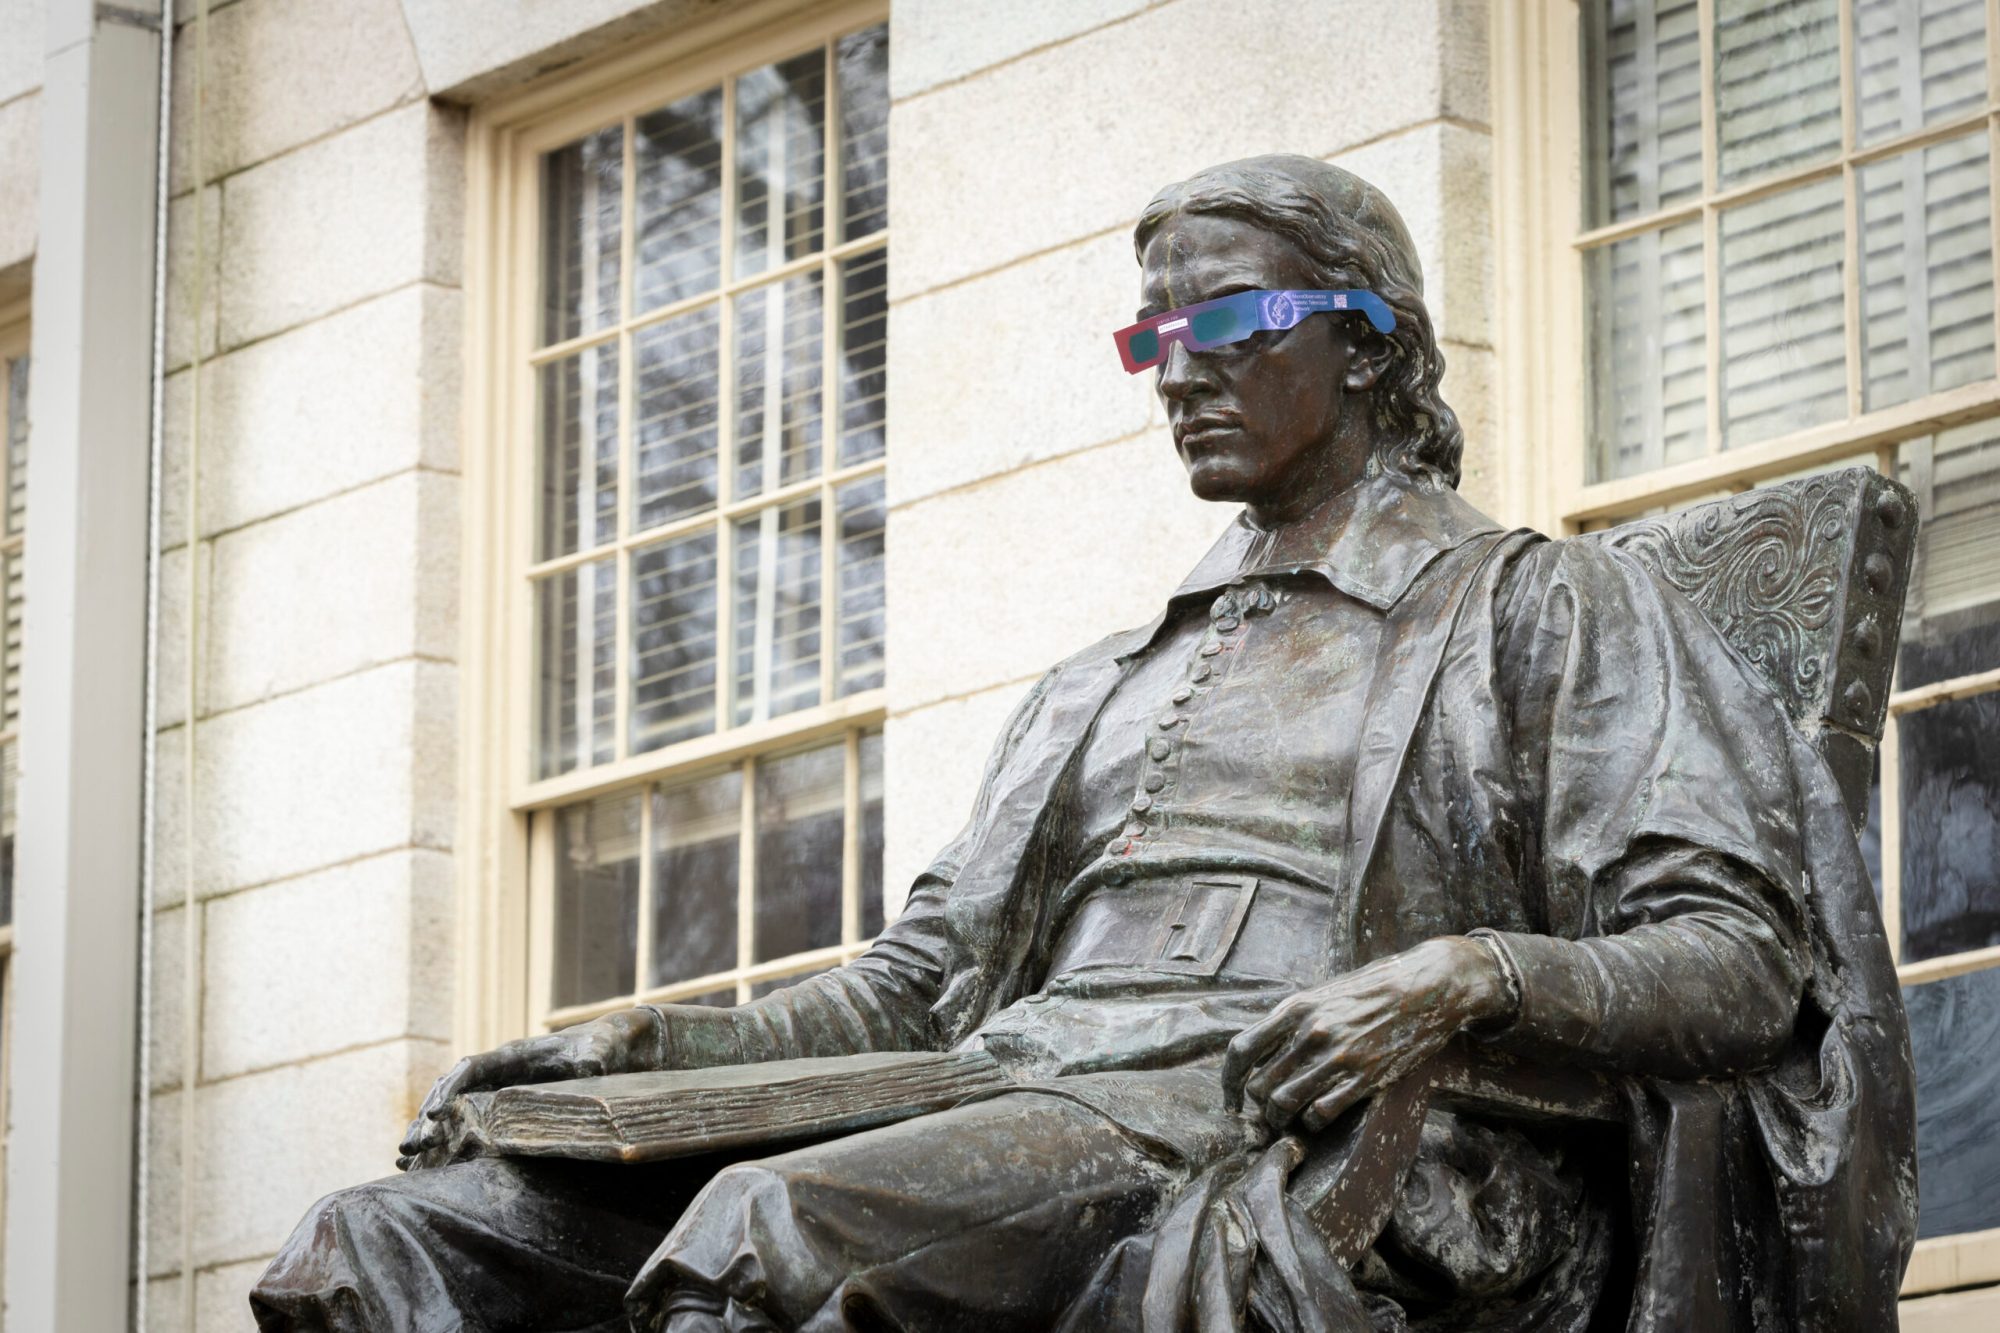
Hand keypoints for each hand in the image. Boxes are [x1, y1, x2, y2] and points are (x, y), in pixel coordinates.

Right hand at [396, 1007, 661, 1169]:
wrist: (615, 1048)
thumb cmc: (605, 1043)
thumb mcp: (602, 1047)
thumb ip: (593, 1055)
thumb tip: (590, 1067)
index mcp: (514, 1054)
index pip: (470, 1068)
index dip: (449, 1089)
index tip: (436, 1115)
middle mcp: (499, 1073)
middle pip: (451, 1092)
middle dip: (427, 1118)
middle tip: (410, 1149)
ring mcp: (499, 1092)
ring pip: (452, 1112)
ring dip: (428, 1134)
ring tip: (404, 1162)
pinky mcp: (504, 1112)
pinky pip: (467, 1127)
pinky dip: (445, 1144)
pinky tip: (422, 1166)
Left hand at [1220, 937, 1513, 1133]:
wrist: (1426, 986)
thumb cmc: (1373, 988)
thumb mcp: (1323, 993)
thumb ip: (1292, 1020)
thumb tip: (1262, 1051)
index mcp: (1295, 1008)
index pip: (1240, 1051)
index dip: (1228, 1082)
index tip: (1232, 1099)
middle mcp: (1310, 1032)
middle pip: (1258, 1086)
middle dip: (1258, 1107)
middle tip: (1268, 1114)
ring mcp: (1336, 1057)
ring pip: (1283, 1105)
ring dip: (1281, 1120)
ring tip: (1289, 1121)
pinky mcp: (1364, 1078)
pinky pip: (1320, 1114)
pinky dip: (1312, 1123)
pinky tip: (1319, 1118)